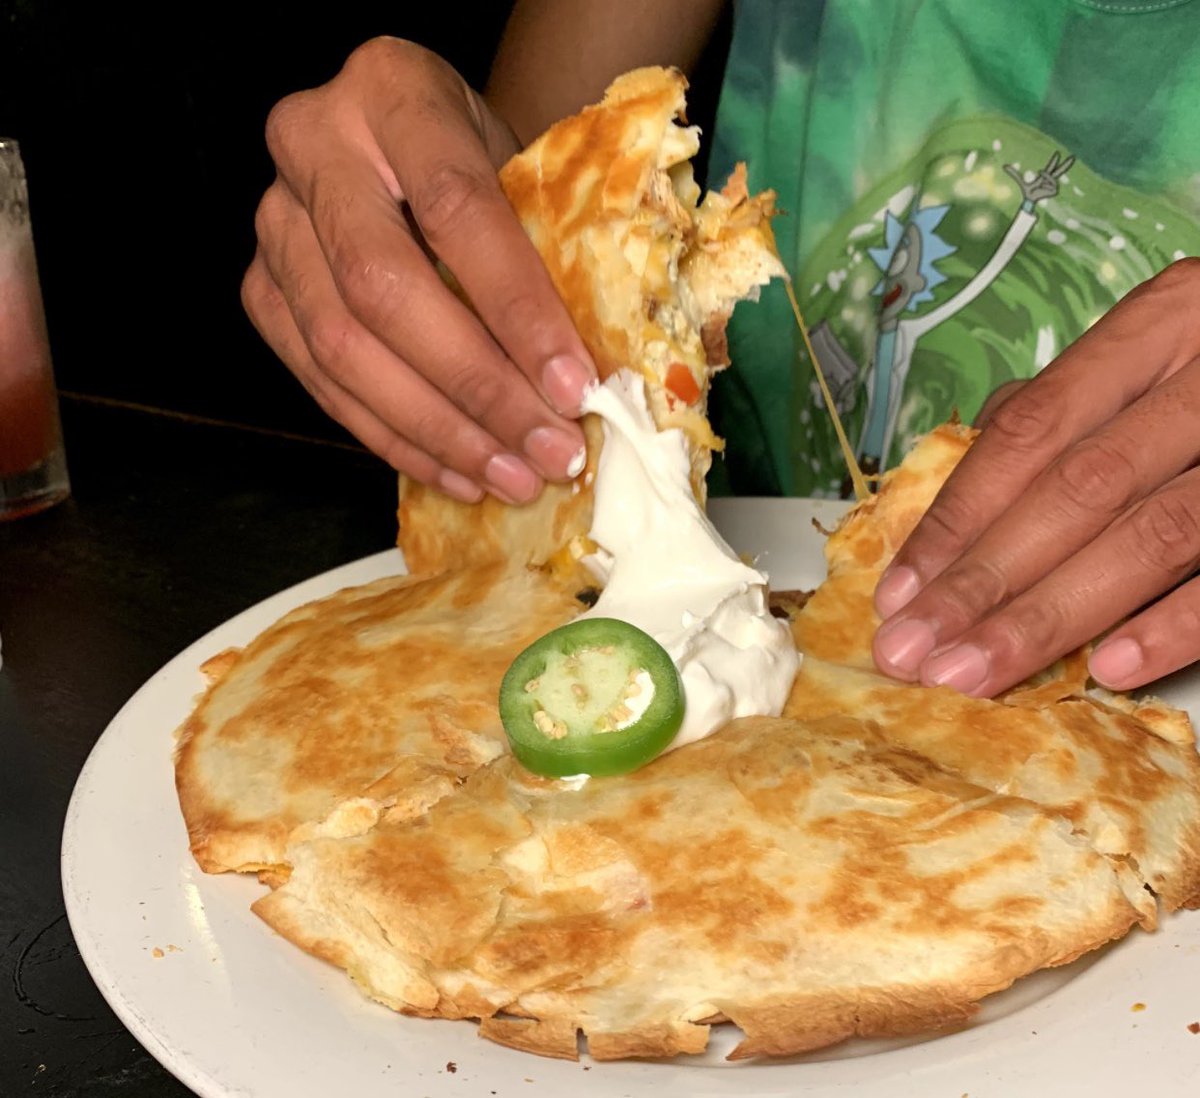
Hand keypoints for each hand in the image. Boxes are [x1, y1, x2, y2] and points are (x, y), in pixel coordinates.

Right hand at [241, 38, 595, 504]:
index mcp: (391, 89)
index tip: (574, 385)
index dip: (517, 308)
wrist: (407, 145)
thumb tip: (582, 384)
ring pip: (341, 349)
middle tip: (548, 450)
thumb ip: (545, 249)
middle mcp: (312, 145)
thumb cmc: (482, 159)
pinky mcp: (262, 292)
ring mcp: (273, 224)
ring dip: (437, 430)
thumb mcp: (520, 166)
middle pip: (383, 289)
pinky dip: (396, 440)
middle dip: (476, 387)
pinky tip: (459, 473)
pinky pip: (321, 383)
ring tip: (513, 476)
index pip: (457, 208)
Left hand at [871, 259, 1199, 695]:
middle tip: (912, 656)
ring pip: (1153, 535)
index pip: (1032, 433)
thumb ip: (1074, 401)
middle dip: (984, 581)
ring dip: (1054, 615)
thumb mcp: (1168, 347)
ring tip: (977, 673)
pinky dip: (1179, 621)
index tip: (899, 593)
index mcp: (1165, 320)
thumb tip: (967, 463)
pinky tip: (1107, 668)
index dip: (957, 517)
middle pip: (1078, 489)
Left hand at [1004, 150, 1073, 206]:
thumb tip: (1004, 166)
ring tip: (1040, 184)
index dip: (1054, 160)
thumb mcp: (1020, 180)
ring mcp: (1053, 185)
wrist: (1029, 200)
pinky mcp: (1055, 191)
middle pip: (1060, 170)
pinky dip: (1046, 186)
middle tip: (1073, 157)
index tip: (1058, 153)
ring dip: (1045, 179)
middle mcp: (1050, 180)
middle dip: (1066, 164)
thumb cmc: (1027, 190)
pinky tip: (1043, 189)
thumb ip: (1013, 173)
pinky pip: (1051, 184)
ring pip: (1051, 177)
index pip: (1050, 166)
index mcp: (1044, 176)